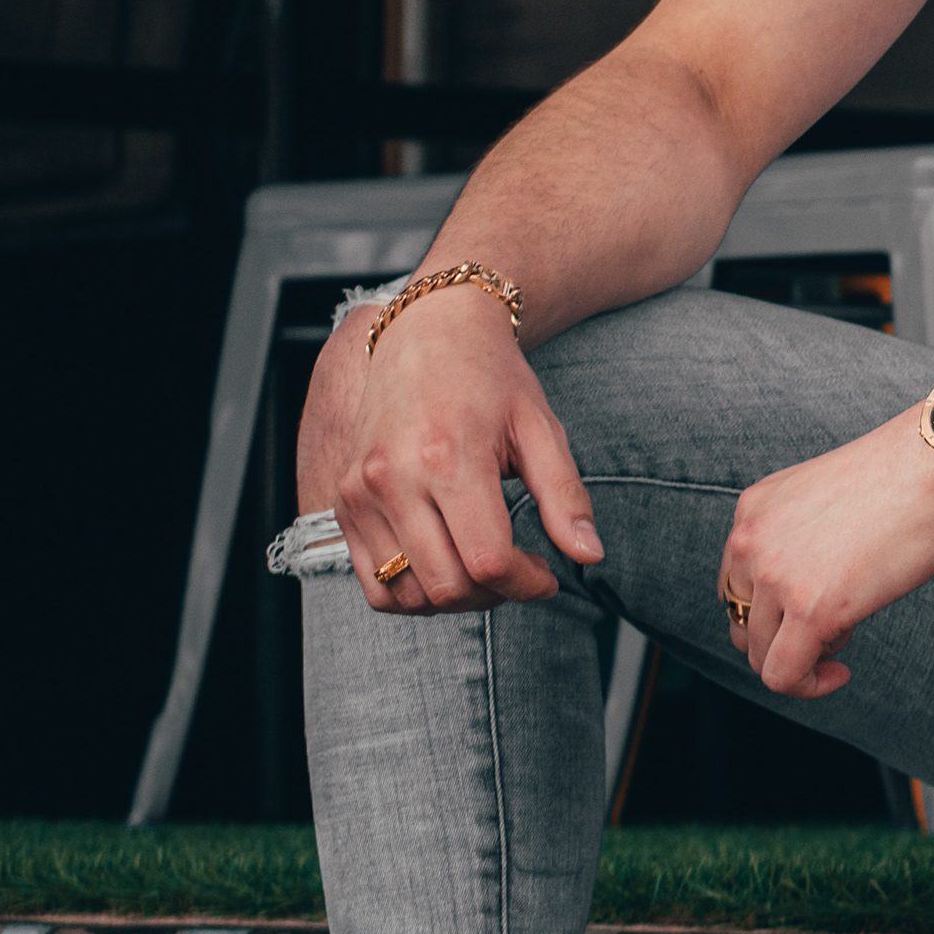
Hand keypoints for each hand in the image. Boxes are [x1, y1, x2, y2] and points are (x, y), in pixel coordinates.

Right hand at [318, 282, 602, 615]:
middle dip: (495, 594)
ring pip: (405, 595)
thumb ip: (565, 496)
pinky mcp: (343, 503)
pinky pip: (372, 583)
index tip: (549, 577)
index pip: (487, 561)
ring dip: (453, 600)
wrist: (428, 333)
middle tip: (522, 571)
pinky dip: (411, 593)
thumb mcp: (541, 428)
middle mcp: (394, 481)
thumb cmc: (492, 378)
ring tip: (486, 570)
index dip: (526, 584)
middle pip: (446, 586)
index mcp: (449, 459)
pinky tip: (446, 567)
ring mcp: (361, 494)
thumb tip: (590, 556)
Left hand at [718, 414, 933, 698]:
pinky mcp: (810, 609)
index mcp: (753, 511)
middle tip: (832, 627)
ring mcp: (775, 577)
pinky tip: (839, 674)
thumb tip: (800, 595)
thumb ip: (795, 535)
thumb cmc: (902, 477)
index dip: (772, 609)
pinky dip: (809, 685)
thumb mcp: (822, 496)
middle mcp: (750, 542)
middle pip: (741, 623)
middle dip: (783, 635)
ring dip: (803, 656)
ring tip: (847, 631)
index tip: (809, 611)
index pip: (736, 585)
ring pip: (760, 654)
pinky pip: (784, 676)